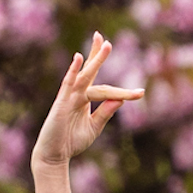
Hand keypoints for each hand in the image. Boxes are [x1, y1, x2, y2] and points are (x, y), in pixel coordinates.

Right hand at [31, 34, 138, 170]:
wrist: (54, 155)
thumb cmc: (71, 141)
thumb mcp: (94, 126)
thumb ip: (105, 113)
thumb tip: (120, 99)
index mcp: (85, 99)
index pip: (100, 83)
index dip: (118, 84)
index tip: (138, 86)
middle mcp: (76, 94)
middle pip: (90, 71)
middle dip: (98, 55)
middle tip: (105, 37)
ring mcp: (68, 97)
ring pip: (84, 76)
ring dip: (95, 60)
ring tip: (105, 44)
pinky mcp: (61, 103)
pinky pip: (68, 84)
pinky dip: (73, 71)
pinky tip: (78, 58)